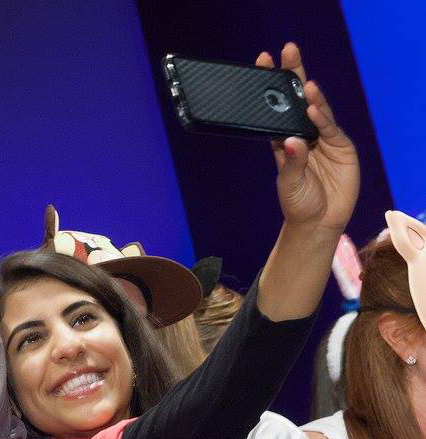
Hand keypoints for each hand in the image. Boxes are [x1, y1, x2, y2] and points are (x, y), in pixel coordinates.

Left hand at [256, 43, 358, 234]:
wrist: (319, 222)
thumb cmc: (298, 202)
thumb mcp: (288, 184)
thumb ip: (291, 163)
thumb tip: (291, 142)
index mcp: (283, 141)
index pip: (275, 109)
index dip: (270, 86)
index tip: (261, 62)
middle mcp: (303, 135)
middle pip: (297, 101)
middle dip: (294, 75)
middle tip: (287, 51)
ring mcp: (323, 139)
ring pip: (316, 111)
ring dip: (309, 97)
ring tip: (302, 84)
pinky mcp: (342, 147)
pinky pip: (330, 129)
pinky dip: (322, 119)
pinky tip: (314, 108)